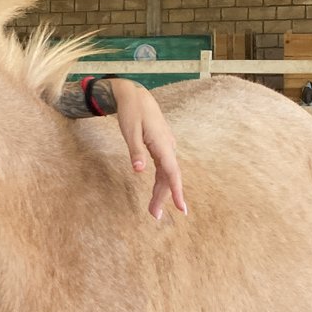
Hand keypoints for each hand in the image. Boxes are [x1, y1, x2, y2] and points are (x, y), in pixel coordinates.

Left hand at [107, 79, 186, 219]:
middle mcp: (167, 146)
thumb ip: (135, 151)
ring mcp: (166, 146)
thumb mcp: (130, 131)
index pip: (171, 172)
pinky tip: (158, 190)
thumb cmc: (131, 112)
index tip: (181, 208)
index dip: (176, 191)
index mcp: (162, 144)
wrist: (136, 95)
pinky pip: (164, 167)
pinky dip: (161, 180)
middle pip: (168, 176)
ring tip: (154, 208)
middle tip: (155, 215)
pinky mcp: (161, 146)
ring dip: (161, 190)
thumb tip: (139, 171)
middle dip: (164, 197)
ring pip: (166, 173)